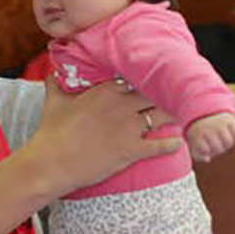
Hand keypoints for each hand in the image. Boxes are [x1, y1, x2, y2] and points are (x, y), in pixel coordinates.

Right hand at [28, 78, 182, 197]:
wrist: (52, 163)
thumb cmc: (51, 132)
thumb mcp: (53, 102)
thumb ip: (56, 82)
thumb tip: (52, 70)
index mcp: (106, 89)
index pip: (137, 74)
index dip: (149, 75)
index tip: (156, 75)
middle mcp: (122, 105)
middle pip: (156, 92)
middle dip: (167, 93)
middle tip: (176, 95)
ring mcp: (129, 128)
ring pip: (164, 116)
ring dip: (174, 116)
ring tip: (183, 116)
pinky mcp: (132, 150)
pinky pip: (161, 146)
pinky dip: (172, 145)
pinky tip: (178, 144)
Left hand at [186, 112, 234, 162]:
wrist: (206, 114)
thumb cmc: (199, 135)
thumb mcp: (194, 144)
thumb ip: (198, 156)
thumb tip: (207, 160)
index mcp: (197, 132)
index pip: (205, 150)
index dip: (207, 152)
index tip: (204, 147)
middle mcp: (208, 126)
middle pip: (219, 148)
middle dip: (217, 151)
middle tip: (214, 146)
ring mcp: (220, 122)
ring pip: (229, 143)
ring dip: (226, 146)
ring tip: (221, 142)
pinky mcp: (230, 120)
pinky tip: (228, 136)